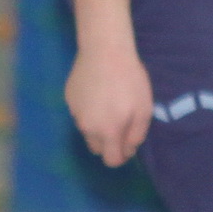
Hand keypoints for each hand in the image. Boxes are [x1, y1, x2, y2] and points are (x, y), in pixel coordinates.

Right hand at [65, 37, 153, 166]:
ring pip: (87, 130)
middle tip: (119, 121)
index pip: (110, 160)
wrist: (104, 51)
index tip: (127, 143)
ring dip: (97, 125)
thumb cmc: (129, 80)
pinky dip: (88, 108)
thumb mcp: (144, 109)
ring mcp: (75, 113)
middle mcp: (87, 127)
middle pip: (97, 148)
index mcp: (108, 132)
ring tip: (108, 101)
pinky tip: (97, 90)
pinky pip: (80, 112)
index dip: (120, 156)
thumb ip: (136, 135)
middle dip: (108, 142)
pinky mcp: (69, 99)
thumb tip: (128, 150)